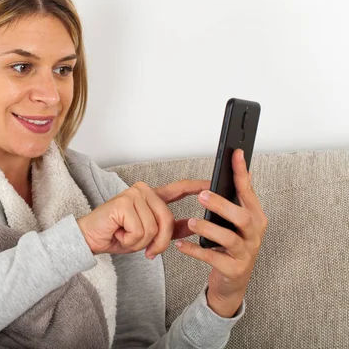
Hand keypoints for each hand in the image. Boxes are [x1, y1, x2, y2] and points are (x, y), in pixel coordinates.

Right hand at [76, 179, 210, 256]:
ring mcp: (133, 195)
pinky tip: (118, 233)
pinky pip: (140, 230)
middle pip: (167, 219)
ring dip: (140, 242)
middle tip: (146, 249)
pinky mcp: (124, 203)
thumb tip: (192, 226)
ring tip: (125, 236)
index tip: (212, 186)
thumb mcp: (148, 235)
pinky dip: (130, 240)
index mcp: (151, 196)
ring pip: (154, 228)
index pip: (179, 189)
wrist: (90, 239)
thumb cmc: (117, 235)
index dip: (197, 187)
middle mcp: (143, 191)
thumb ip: (169, 228)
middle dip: (158, 241)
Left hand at [174, 148, 268, 316]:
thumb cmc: (231, 247)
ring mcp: (245, 253)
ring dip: (208, 228)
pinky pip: (213, 258)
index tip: (236, 154)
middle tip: (202, 196)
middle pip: (242, 217)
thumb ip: (235, 201)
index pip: (248, 192)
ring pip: (229, 239)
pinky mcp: (233, 269)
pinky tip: (180, 245)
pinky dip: (195, 250)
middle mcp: (254, 234)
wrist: (232, 283)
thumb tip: (237, 174)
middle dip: (222, 205)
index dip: (242, 173)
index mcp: (255, 217)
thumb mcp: (236, 223)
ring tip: (191, 222)